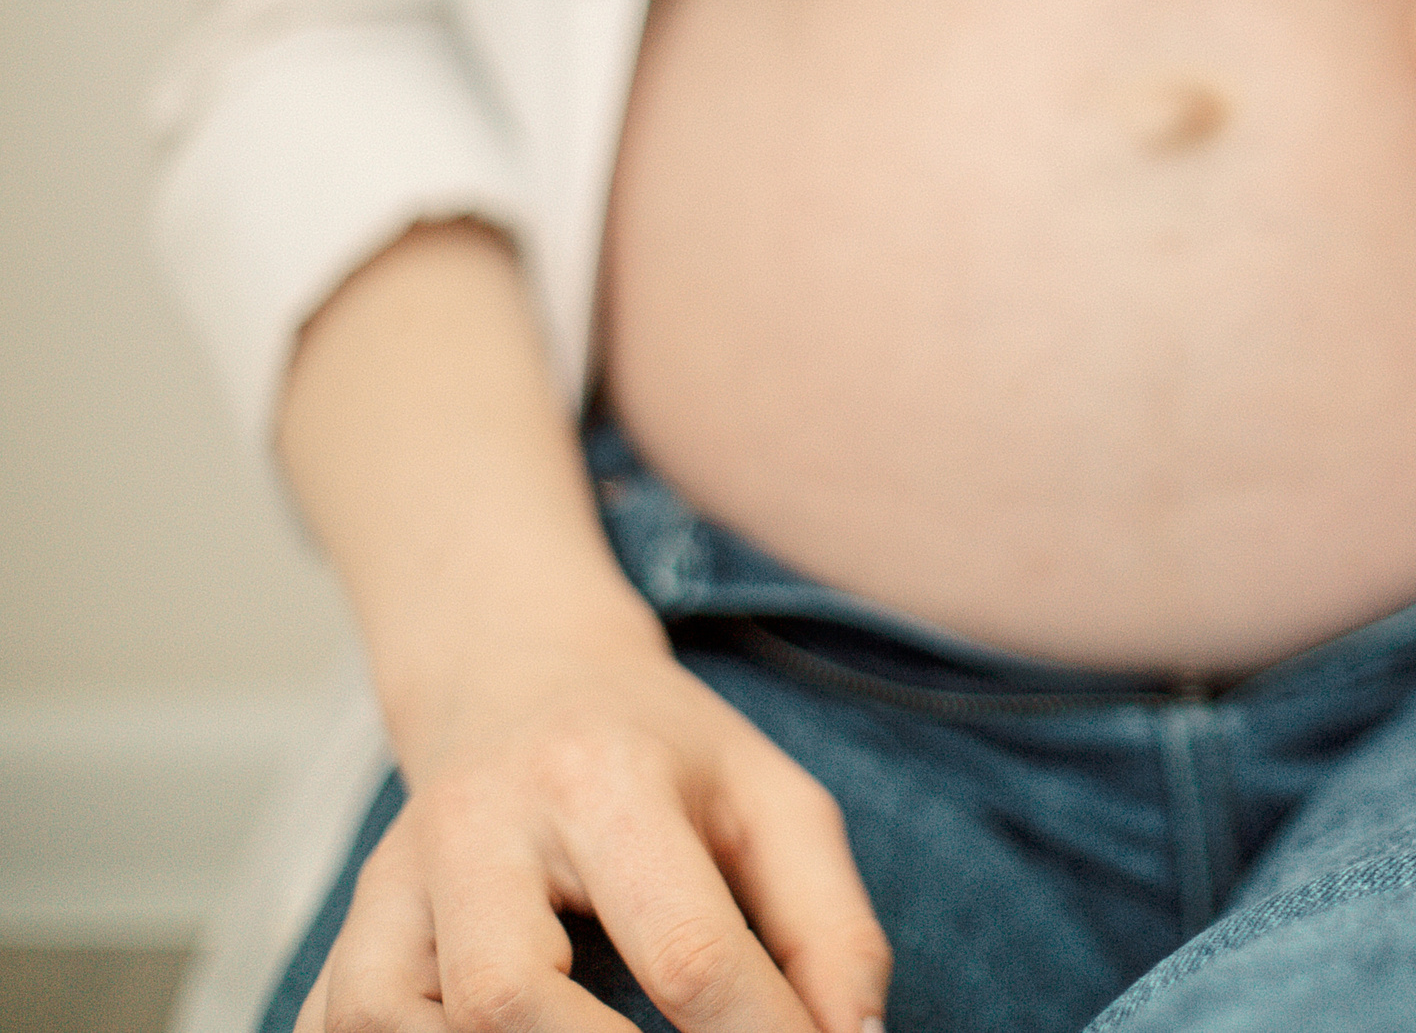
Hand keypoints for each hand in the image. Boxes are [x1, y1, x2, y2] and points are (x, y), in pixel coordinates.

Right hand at [294, 621, 888, 1032]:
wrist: (519, 673)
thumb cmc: (665, 754)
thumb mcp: (774, 803)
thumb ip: (830, 928)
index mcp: (604, 779)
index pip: (684, 950)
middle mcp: (478, 827)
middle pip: (504, 998)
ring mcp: (392, 884)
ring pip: (384, 1017)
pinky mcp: (346, 930)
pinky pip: (329, 1025)